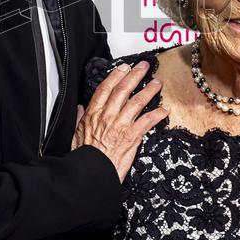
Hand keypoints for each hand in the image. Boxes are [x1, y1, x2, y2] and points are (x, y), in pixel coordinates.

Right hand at [72, 62, 166, 181]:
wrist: (91, 172)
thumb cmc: (84, 156)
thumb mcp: (75, 134)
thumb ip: (79, 118)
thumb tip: (80, 108)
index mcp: (93, 113)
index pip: (106, 88)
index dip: (116, 75)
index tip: (124, 68)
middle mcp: (108, 116)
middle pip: (123, 90)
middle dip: (135, 75)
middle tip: (144, 67)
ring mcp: (121, 125)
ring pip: (137, 101)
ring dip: (149, 91)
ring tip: (157, 83)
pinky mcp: (131, 136)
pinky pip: (147, 121)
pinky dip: (157, 114)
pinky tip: (164, 110)